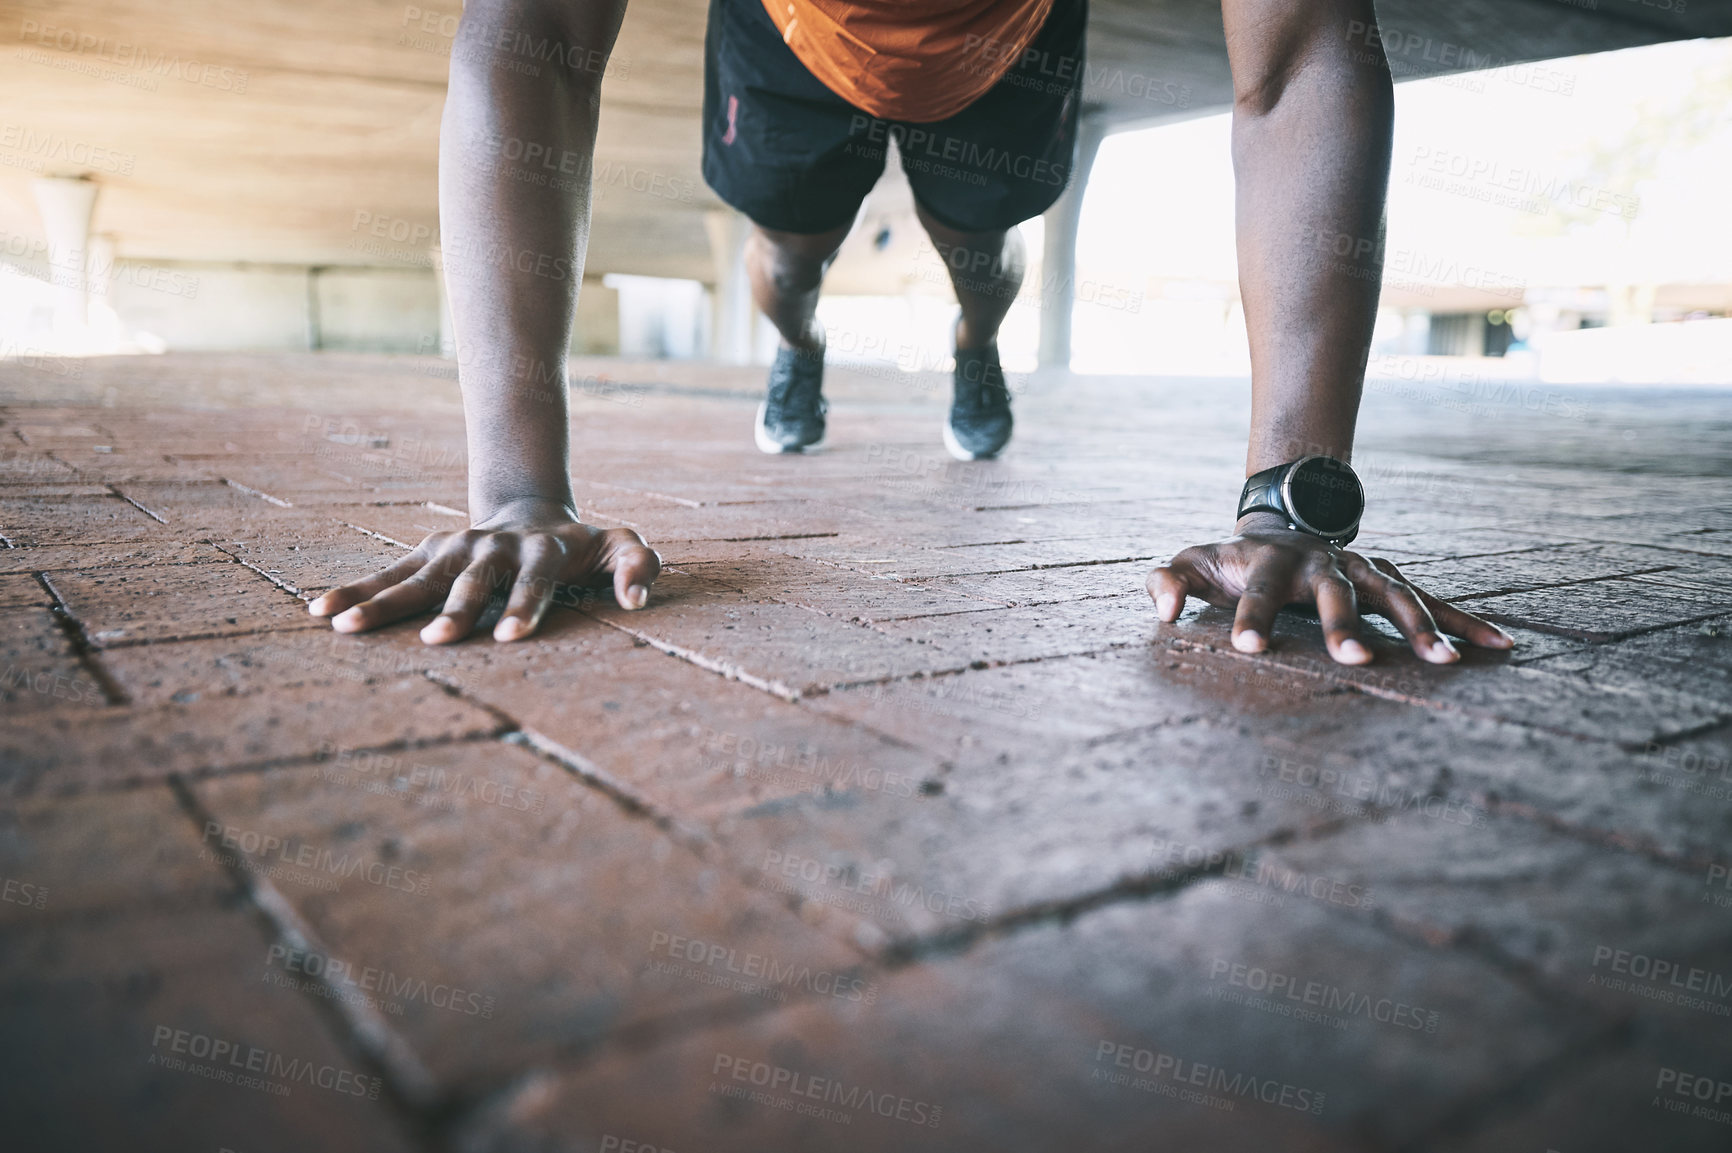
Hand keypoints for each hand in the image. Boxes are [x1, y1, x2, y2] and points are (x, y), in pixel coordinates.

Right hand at [308, 497, 660, 643]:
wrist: (531, 512)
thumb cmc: (583, 547)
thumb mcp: (622, 545)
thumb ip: (638, 566)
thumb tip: (636, 600)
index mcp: (542, 549)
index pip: (535, 581)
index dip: (524, 607)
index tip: (509, 639)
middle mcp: (493, 547)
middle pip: (472, 581)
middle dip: (455, 610)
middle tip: (436, 642)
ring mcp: (457, 548)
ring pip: (419, 576)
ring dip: (386, 601)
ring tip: (346, 626)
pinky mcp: (430, 552)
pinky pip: (390, 574)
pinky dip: (357, 590)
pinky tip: (321, 611)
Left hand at [1146, 513, 1511, 664]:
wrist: (1283, 526)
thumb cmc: (1231, 562)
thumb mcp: (1193, 563)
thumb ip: (1169, 581)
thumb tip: (1161, 608)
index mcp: (1270, 563)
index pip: (1257, 592)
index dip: (1252, 617)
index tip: (1248, 647)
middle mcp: (1323, 563)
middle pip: (1336, 594)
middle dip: (1345, 625)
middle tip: (1356, 659)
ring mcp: (1363, 571)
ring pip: (1396, 596)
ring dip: (1421, 627)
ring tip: (1445, 662)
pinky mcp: (1392, 583)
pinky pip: (1434, 603)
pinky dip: (1467, 623)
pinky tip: (1501, 647)